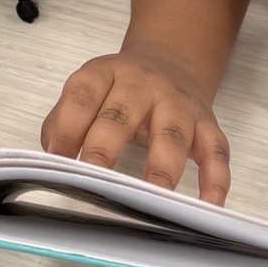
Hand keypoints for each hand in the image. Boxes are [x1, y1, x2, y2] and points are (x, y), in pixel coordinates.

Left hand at [40, 48, 230, 203]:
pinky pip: (216, 151)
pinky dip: (215, 180)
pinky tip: (207, 205)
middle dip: (103, 149)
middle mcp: (143, 84)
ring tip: (150, 200)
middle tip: (91, 181)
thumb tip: (50, 159)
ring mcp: (178, 104)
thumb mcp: (90, 90)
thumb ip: (64, 119)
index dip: (67, 125)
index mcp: (107, 73)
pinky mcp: (207, 124)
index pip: (83, 93)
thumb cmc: (122, 90)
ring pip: (171, 134)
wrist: (171, 61)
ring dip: (160, 170)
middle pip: (121, 115)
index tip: (55, 158)